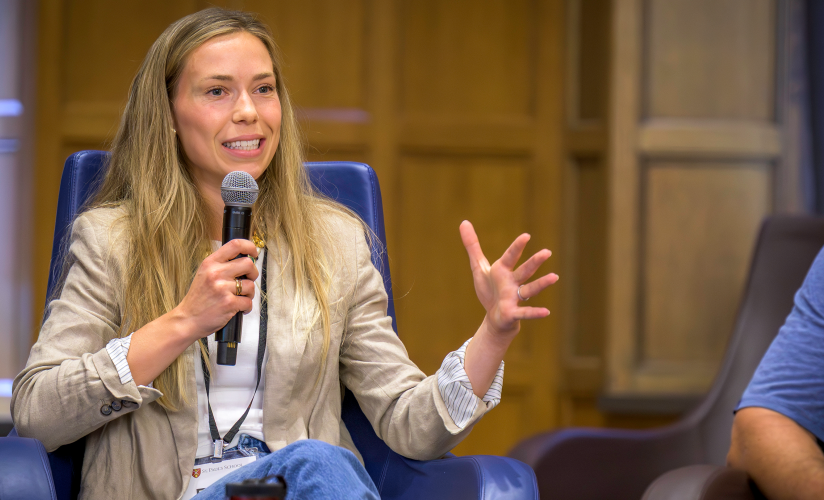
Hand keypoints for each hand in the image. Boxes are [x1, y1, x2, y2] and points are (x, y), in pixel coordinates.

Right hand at [172, 238, 259, 339]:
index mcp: (210, 263)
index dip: (249, 246)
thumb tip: (246, 260)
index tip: (254, 253)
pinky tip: (239, 309)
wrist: (187, 320)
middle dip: (253, 273)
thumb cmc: (198, 299)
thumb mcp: (204, 274)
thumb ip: (221, 266)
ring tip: (240, 298)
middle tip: (248, 280)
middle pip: (248, 263)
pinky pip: (248, 302)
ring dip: (249, 294)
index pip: (235, 245)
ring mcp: (222, 288)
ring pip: (250, 285)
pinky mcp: (228, 303)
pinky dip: (247, 307)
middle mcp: (216, 273)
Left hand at [460, 221, 557, 338]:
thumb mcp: (478, 267)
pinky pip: (525, 312)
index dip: (517, 247)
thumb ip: (473, 246)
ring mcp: (514, 298)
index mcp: (503, 270)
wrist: (494, 317)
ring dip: (541, 284)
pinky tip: (546, 312)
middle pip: (524, 271)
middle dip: (534, 262)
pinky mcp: (513, 313)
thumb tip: (464, 222)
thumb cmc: (489, 290)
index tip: (526, 236)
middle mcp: (512, 282)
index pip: (510, 256)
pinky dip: (534, 312)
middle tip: (547, 252)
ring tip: (554, 277)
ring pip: (529, 289)